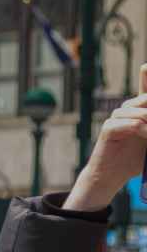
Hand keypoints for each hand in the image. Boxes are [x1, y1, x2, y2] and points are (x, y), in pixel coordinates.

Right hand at [65, 63, 146, 210]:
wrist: (112, 175)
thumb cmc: (134, 159)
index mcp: (138, 111)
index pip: (145, 88)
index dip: (146, 76)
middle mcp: (126, 111)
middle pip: (145, 98)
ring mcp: (115, 118)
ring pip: (139, 111)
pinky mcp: (108, 129)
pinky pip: (129, 123)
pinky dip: (139, 129)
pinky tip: (141, 135)